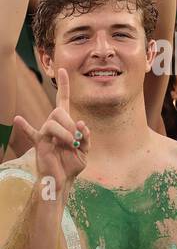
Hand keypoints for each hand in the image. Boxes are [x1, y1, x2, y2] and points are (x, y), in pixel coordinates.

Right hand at [11, 69, 87, 193]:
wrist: (63, 178)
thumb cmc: (73, 163)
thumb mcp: (85, 150)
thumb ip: (85, 137)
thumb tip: (81, 123)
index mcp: (65, 124)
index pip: (63, 101)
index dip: (64, 86)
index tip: (62, 70)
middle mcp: (53, 125)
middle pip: (59, 110)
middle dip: (71, 124)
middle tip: (77, 140)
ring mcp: (45, 132)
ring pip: (53, 121)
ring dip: (67, 133)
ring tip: (72, 144)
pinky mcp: (40, 142)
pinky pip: (33, 132)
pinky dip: (25, 126)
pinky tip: (18, 119)